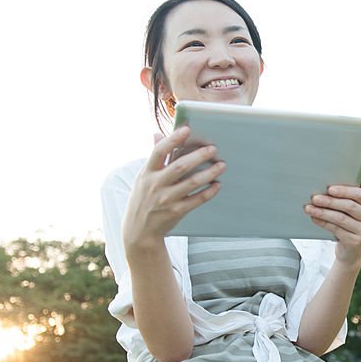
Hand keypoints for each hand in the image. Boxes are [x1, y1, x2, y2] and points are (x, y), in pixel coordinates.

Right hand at [121, 126, 225, 249]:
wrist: (139, 231)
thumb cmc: (143, 199)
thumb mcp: (143, 178)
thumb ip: (154, 157)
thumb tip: (157, 134)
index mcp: (146, 173)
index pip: (158, 152)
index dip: (172, 139)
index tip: (187, 129)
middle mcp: (155, 185)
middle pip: (180, 166)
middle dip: (198, 156)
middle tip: (213, 148)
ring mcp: (166, 199)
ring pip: (192, 182)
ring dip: (209, 173)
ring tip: (221, 165)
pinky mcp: (176, 212)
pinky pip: (197, 200)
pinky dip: (209, 192)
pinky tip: (217, 185)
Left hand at [304, 182, 360, 264]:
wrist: (351, 252)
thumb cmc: (349, 226)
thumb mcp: (353, 213)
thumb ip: (353, 198)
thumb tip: (358, 181)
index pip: (360, 195)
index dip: (344, 190)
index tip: (329, 188)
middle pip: (349, 206)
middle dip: (330, 201)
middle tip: (314, 198)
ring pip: (340, 218)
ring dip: (323, 212)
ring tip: (309, 208)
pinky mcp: (354, 242)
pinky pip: (336, 229)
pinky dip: (323, 222)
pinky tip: (314, 218)